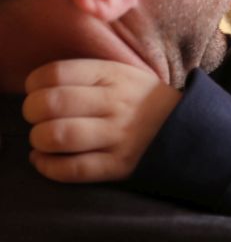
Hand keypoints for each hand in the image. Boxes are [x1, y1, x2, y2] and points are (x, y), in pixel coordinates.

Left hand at [22, 59, 179, 182]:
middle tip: (37, 116)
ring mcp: (119, 136)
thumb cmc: (142, 100)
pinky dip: (48, 166)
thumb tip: (37, 87)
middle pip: (51, 104)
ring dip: (39, 140)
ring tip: (43, 138)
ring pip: (58, 136)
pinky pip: (73, 169)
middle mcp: (116, 103)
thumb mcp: (124, 73)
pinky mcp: (120, 165)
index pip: (56, 73)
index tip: (36, 90)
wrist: (188, 128)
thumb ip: (86, 74)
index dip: (34, 83)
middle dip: (31, 112)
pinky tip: (45, 159)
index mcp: (114, 75)